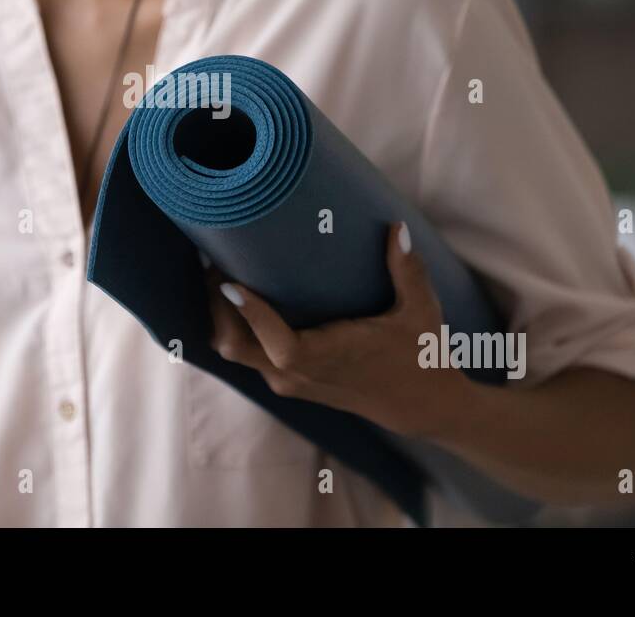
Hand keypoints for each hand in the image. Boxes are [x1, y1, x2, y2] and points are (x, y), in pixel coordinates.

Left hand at [206, 222, 473, 439]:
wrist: (420, 406)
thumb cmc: (420, 355)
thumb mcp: (420, 311)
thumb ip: (407, 270)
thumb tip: (398, 227)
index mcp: (327, 359)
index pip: (278, 344)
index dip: (250, 314)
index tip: (228, 280)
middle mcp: (298, 375)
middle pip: (235, 346)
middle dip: (216, 306)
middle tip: (213, 258)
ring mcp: (287, 380)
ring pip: (233, 350)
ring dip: (220, 314)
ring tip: (217, 268)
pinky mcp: (286, 379)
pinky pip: (245, 353)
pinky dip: (233, 324)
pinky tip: (233, 292)